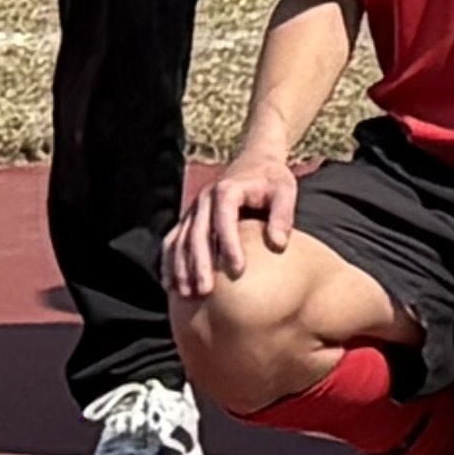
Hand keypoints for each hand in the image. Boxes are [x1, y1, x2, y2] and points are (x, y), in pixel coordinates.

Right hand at [165, 147, 299, 303]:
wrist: (254, 161)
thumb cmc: (272, 179)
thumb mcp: (285, 190)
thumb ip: (283, 215)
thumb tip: (278, 245)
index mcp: (227, 190)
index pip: (224, 220)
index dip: (229, 246)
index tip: (238, 271)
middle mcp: (204, 200)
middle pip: (196, 234)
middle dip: (199, 264)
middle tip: (206, 291)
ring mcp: (193, 209)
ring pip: (179, 240)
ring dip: (180, 267)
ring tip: (186, 294)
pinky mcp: (189, 218)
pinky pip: (172, 240)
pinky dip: (168, 261)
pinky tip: (170, 284)